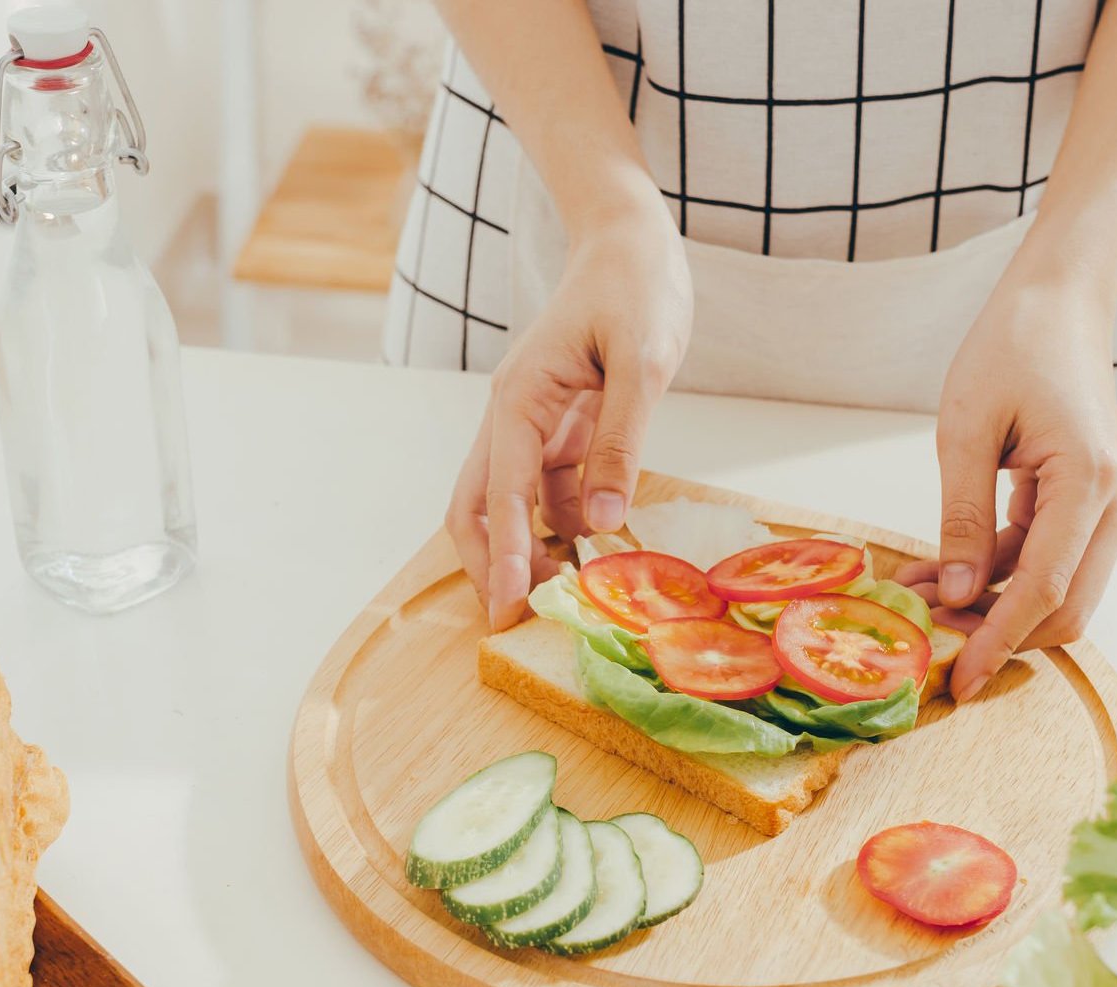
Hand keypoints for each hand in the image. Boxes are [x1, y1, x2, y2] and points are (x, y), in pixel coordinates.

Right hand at [446, 199, 691, 629]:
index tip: (505, 606)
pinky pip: (547, 491)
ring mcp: (532, 425)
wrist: (628, 237)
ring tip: (566, 596)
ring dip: (526, 551)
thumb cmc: (635, 283)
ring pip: (508, 504)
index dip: (502, 553)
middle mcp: (512, 416)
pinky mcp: (559, 429)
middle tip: (515, 620)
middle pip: (475, 506)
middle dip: (488, 564)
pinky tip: (593, 551)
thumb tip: (602, 518)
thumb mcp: (642, 361)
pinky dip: (561, 527)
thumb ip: (621, 439)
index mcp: (519, 397)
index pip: (500, 491)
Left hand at [895, 277, 1116, 699]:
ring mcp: (1115, 506)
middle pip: (1067, 608)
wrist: (1060, 303)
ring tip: (923, 597)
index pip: (1045, 589)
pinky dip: (1004, 576)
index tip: (958, 680)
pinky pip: (1053, 561)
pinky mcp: (1098, 504)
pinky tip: (947, 572)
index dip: (998, 641)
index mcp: (1091, 480)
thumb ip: (962, 517)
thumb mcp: (966, 429)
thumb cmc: (1013, 346)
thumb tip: (958, 594)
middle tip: (931, 639)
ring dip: (996, 606)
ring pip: (1062, 592)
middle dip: (1000, 634)